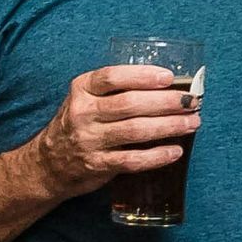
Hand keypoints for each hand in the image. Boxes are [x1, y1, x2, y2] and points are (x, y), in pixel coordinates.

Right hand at [28, 64, 202, 197]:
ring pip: (135, 131)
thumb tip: (167, 86)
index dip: (143, 76)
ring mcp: (90, 140)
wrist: (49, 163)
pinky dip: (157, 156)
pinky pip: (132, 160)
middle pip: (130, 104)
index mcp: (82, 89)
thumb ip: (115, 90)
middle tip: (192, 102)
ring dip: (169, 126)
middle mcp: (84, 112)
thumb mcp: (85, 98)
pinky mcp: (97, 165)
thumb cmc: (78, 124)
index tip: (169, 77)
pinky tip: (175, 151)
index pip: (112, 76)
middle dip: (166, 102)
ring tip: (192, 123)